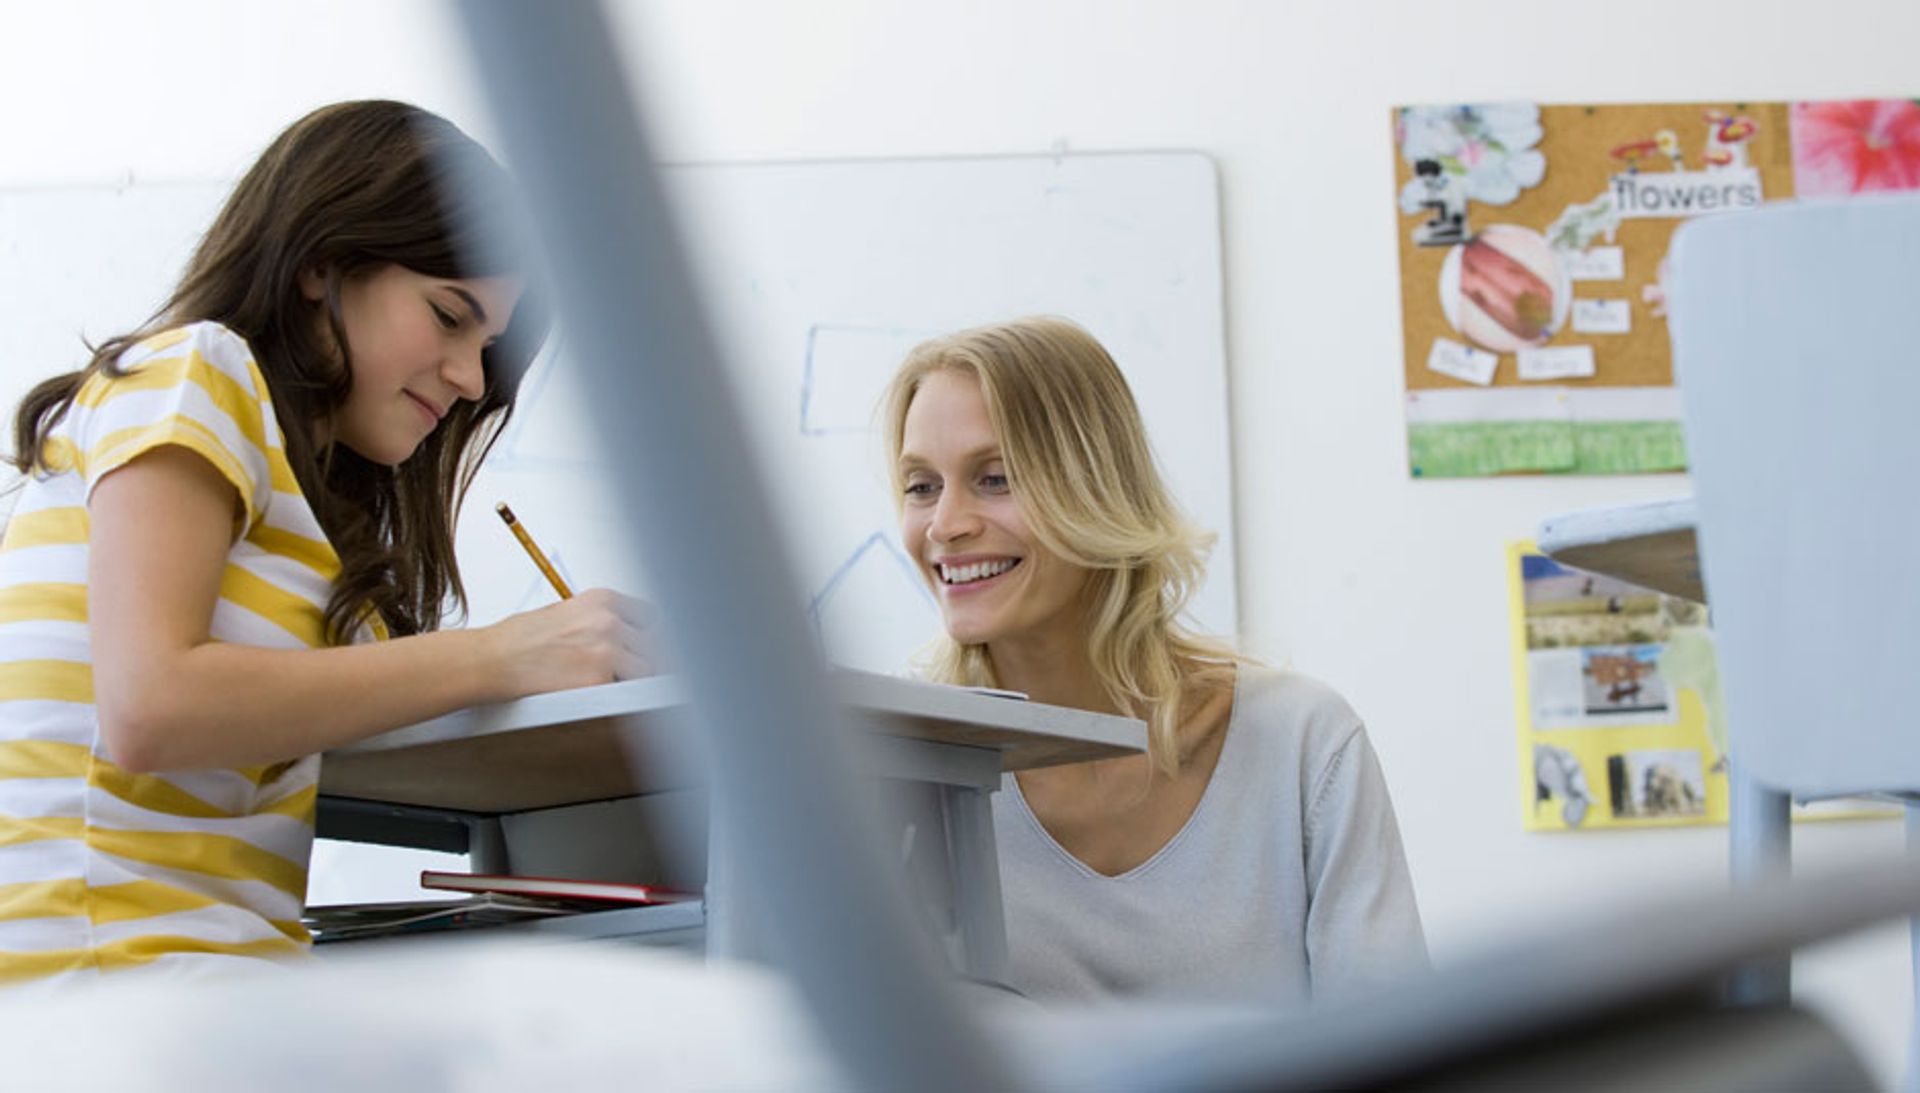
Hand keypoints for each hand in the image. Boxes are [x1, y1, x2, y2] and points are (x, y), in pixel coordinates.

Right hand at [480, 588, 657, 699]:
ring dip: (636, 679)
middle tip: (634, 672)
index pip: (649, 616)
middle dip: (645, 658)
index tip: (645, 647)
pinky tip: (599, 694)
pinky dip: (618, 697)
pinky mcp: (599, 681)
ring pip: (647, 670)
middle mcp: (609, 621)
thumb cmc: (520, 639)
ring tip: (616, 685)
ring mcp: (607, 651)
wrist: (493, 660)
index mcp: (603, 600)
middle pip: (654, 643)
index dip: (647, 635)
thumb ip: (599, 620)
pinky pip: (626, 693)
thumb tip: (627, 635)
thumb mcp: (565, 612)